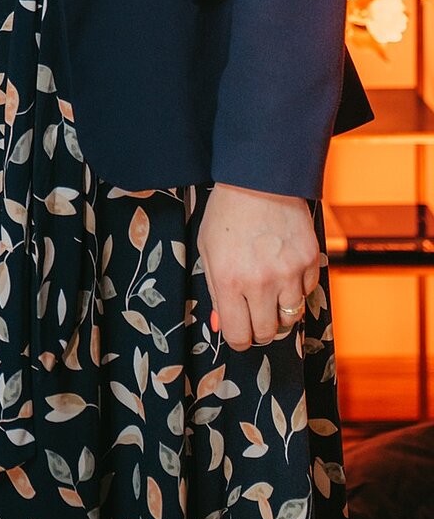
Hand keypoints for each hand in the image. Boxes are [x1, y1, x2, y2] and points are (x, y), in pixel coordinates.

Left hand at [198, 181, 320, 349]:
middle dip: (260, 329)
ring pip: (291, 317)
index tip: (239, 333)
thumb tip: (224, 326)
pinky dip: (297, 287)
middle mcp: (260, 281)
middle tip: (255, 314)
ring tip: (270, 290)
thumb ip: (215, 291)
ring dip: (280, 310)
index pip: (238, 334)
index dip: (238, 339)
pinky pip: (307, 292)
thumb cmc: (227, 214)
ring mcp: (288, 272)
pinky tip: (285, 268)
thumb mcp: (208, 250)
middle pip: (268, 332)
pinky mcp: (309, 260)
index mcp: (228, 280)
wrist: (259, 179)